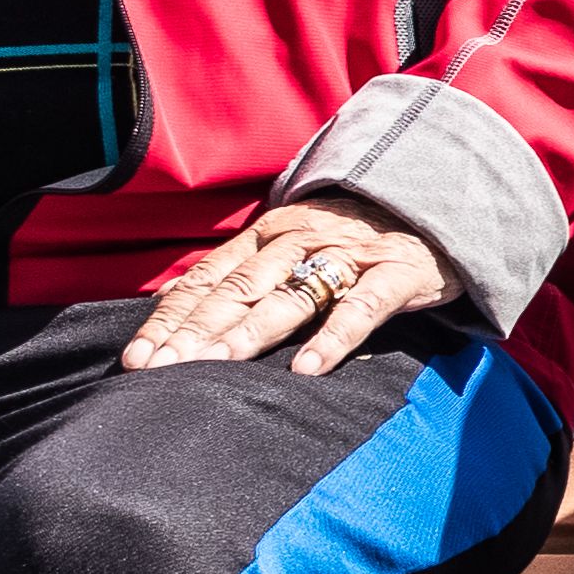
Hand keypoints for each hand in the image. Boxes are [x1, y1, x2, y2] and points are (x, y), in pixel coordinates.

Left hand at [120, 196, 457, 374]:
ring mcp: (346, 256)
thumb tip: (171, 310)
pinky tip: (307, 370)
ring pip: (288, 298)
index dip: (169, 319)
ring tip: (215, 367)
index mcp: (267, 235)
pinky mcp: (395, 274)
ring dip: (248, 333)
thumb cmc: (353, 236)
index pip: (206, 279)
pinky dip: (333, 339)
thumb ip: (241, 274)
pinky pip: (360, 309)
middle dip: (193, 333)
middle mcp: (298, 240)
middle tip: (158, 371)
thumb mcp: (291, 243)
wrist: (436, 201)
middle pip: (236, 291)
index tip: (136, 358)